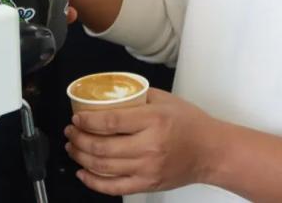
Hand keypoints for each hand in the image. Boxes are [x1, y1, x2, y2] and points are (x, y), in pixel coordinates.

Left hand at [64, 89, 218, 195]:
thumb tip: (110, 94)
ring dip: (81, 157)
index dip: (88, 120)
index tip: (77, 117)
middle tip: (71, 132)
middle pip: (102, 146)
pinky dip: (94, 181)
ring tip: (73, 148)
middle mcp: (149, 146)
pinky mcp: (147, 184)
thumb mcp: (165, 100)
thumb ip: (138, 96)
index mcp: (153, 121)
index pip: (111, 121)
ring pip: (103, 166)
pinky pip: (114, 187)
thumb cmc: (191, 124)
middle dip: (79, 139)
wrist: (211, 152)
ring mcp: (147, 169)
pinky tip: (83, 172)